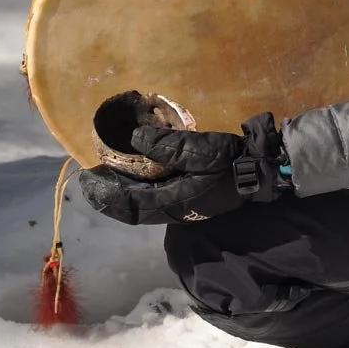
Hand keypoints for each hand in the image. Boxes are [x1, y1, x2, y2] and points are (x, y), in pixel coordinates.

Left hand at [79, 112, 290, 224]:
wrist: (262, 171)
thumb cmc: (232, 160)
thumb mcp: (203, 149)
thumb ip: (170, 145)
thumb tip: (135, 137)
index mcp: (175, 201)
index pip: (130, 203)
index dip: (106, 193)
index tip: (87, 179)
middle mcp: (175, 209)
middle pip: (132, 209)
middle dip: (109, 195)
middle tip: (89, 179)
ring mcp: (183, 207)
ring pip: (142, 206)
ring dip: (121, 194)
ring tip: (107, 177)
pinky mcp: (190, 199)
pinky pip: (154, 200)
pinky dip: (138, 191)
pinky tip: (136, 177)